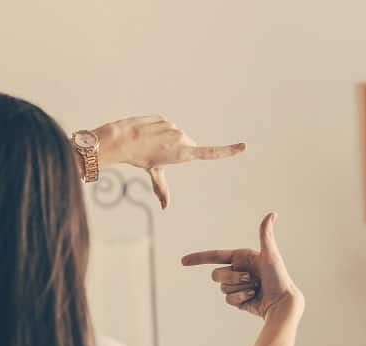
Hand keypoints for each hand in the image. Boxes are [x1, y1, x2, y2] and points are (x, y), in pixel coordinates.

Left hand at [94, 116, 245, 208]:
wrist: (122, 140)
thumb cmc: (139, 158)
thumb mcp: (153, 172)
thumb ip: (162, 188)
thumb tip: (165, 207)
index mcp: (183, 154)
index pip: (211, 153)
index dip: (228, 151)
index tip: (243, 147)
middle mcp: (181, 138)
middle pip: (186, 145)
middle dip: (176, 149)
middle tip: (158, 153)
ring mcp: (172, 127)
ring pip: (174, 135)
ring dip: (165, 139)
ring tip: (149, 144)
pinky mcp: (163, 118)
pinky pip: (164, 126)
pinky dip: (158, 130)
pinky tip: (147, 134)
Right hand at [181, 213, 302, 318]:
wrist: (283, 302)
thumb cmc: (279, 277)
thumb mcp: (271, 255)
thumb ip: (266, 235)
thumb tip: (272, 214)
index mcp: (242, 258)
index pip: (215, 256)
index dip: (198, 258)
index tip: (183, 262)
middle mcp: (238, 270)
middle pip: (216, 275)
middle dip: (232, 278)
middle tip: (250, 278)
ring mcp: (237, 286)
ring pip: (222, 288)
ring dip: (239, 289)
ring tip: (255, 288)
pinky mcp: (238, 300)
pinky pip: (228, 299)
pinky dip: (240, 298)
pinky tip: (253, 297)